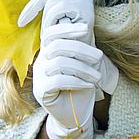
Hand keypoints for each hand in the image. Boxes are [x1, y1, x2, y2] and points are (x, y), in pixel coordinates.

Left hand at [9, 0, 95, 44]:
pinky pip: (57, 9)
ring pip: (51, 0)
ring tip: (46, 35)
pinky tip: (53, 33)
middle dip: (31, 6)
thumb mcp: (52, 20)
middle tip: (20, 22)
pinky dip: (51, 22)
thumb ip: (44, 7)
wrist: (83, 56)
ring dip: (45, 20)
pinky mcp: (84, 7)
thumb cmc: (65, 40)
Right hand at [9, 0, 118, 138]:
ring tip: (97, 77)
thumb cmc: (81, 86)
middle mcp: (41, 61)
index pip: (52, 32)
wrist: (75, 114)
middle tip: (99, 57)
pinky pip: (57, 80)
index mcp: (49, 51)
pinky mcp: (41, 91)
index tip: (87, 29)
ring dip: (83, 69)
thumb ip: (81, 46)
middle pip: (57, 46)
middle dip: (81, 49)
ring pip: (60, 63)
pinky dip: (76, 81)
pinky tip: (89, 85)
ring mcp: (39, 76)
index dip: (67, 28)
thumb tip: (88, 24)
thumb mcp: (83, 63)